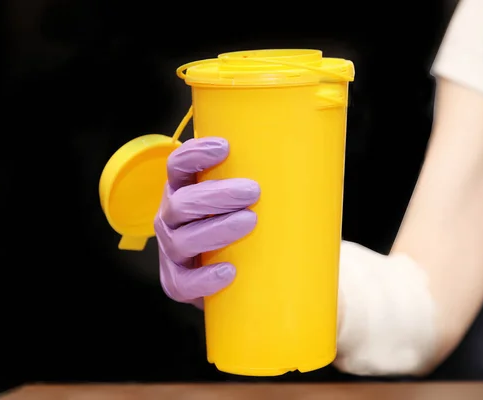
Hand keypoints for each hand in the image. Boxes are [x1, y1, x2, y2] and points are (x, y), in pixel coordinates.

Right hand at [154, 137, 259, 307]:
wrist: (223, 280)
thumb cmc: (238, 229)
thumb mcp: (240, 202)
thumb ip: (258, 186)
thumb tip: (312, 171)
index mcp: (182, 191)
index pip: (178, 166)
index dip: (196, 154)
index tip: (225, 147)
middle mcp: (170, 218)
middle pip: (182, 202)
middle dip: (217, 195)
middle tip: (252, 191)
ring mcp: (171, 251)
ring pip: (183, 240)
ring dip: (217, 229)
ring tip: (249, 222)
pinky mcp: (177, 282)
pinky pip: (184, 282)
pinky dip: (205, 277)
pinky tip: (229, 271)